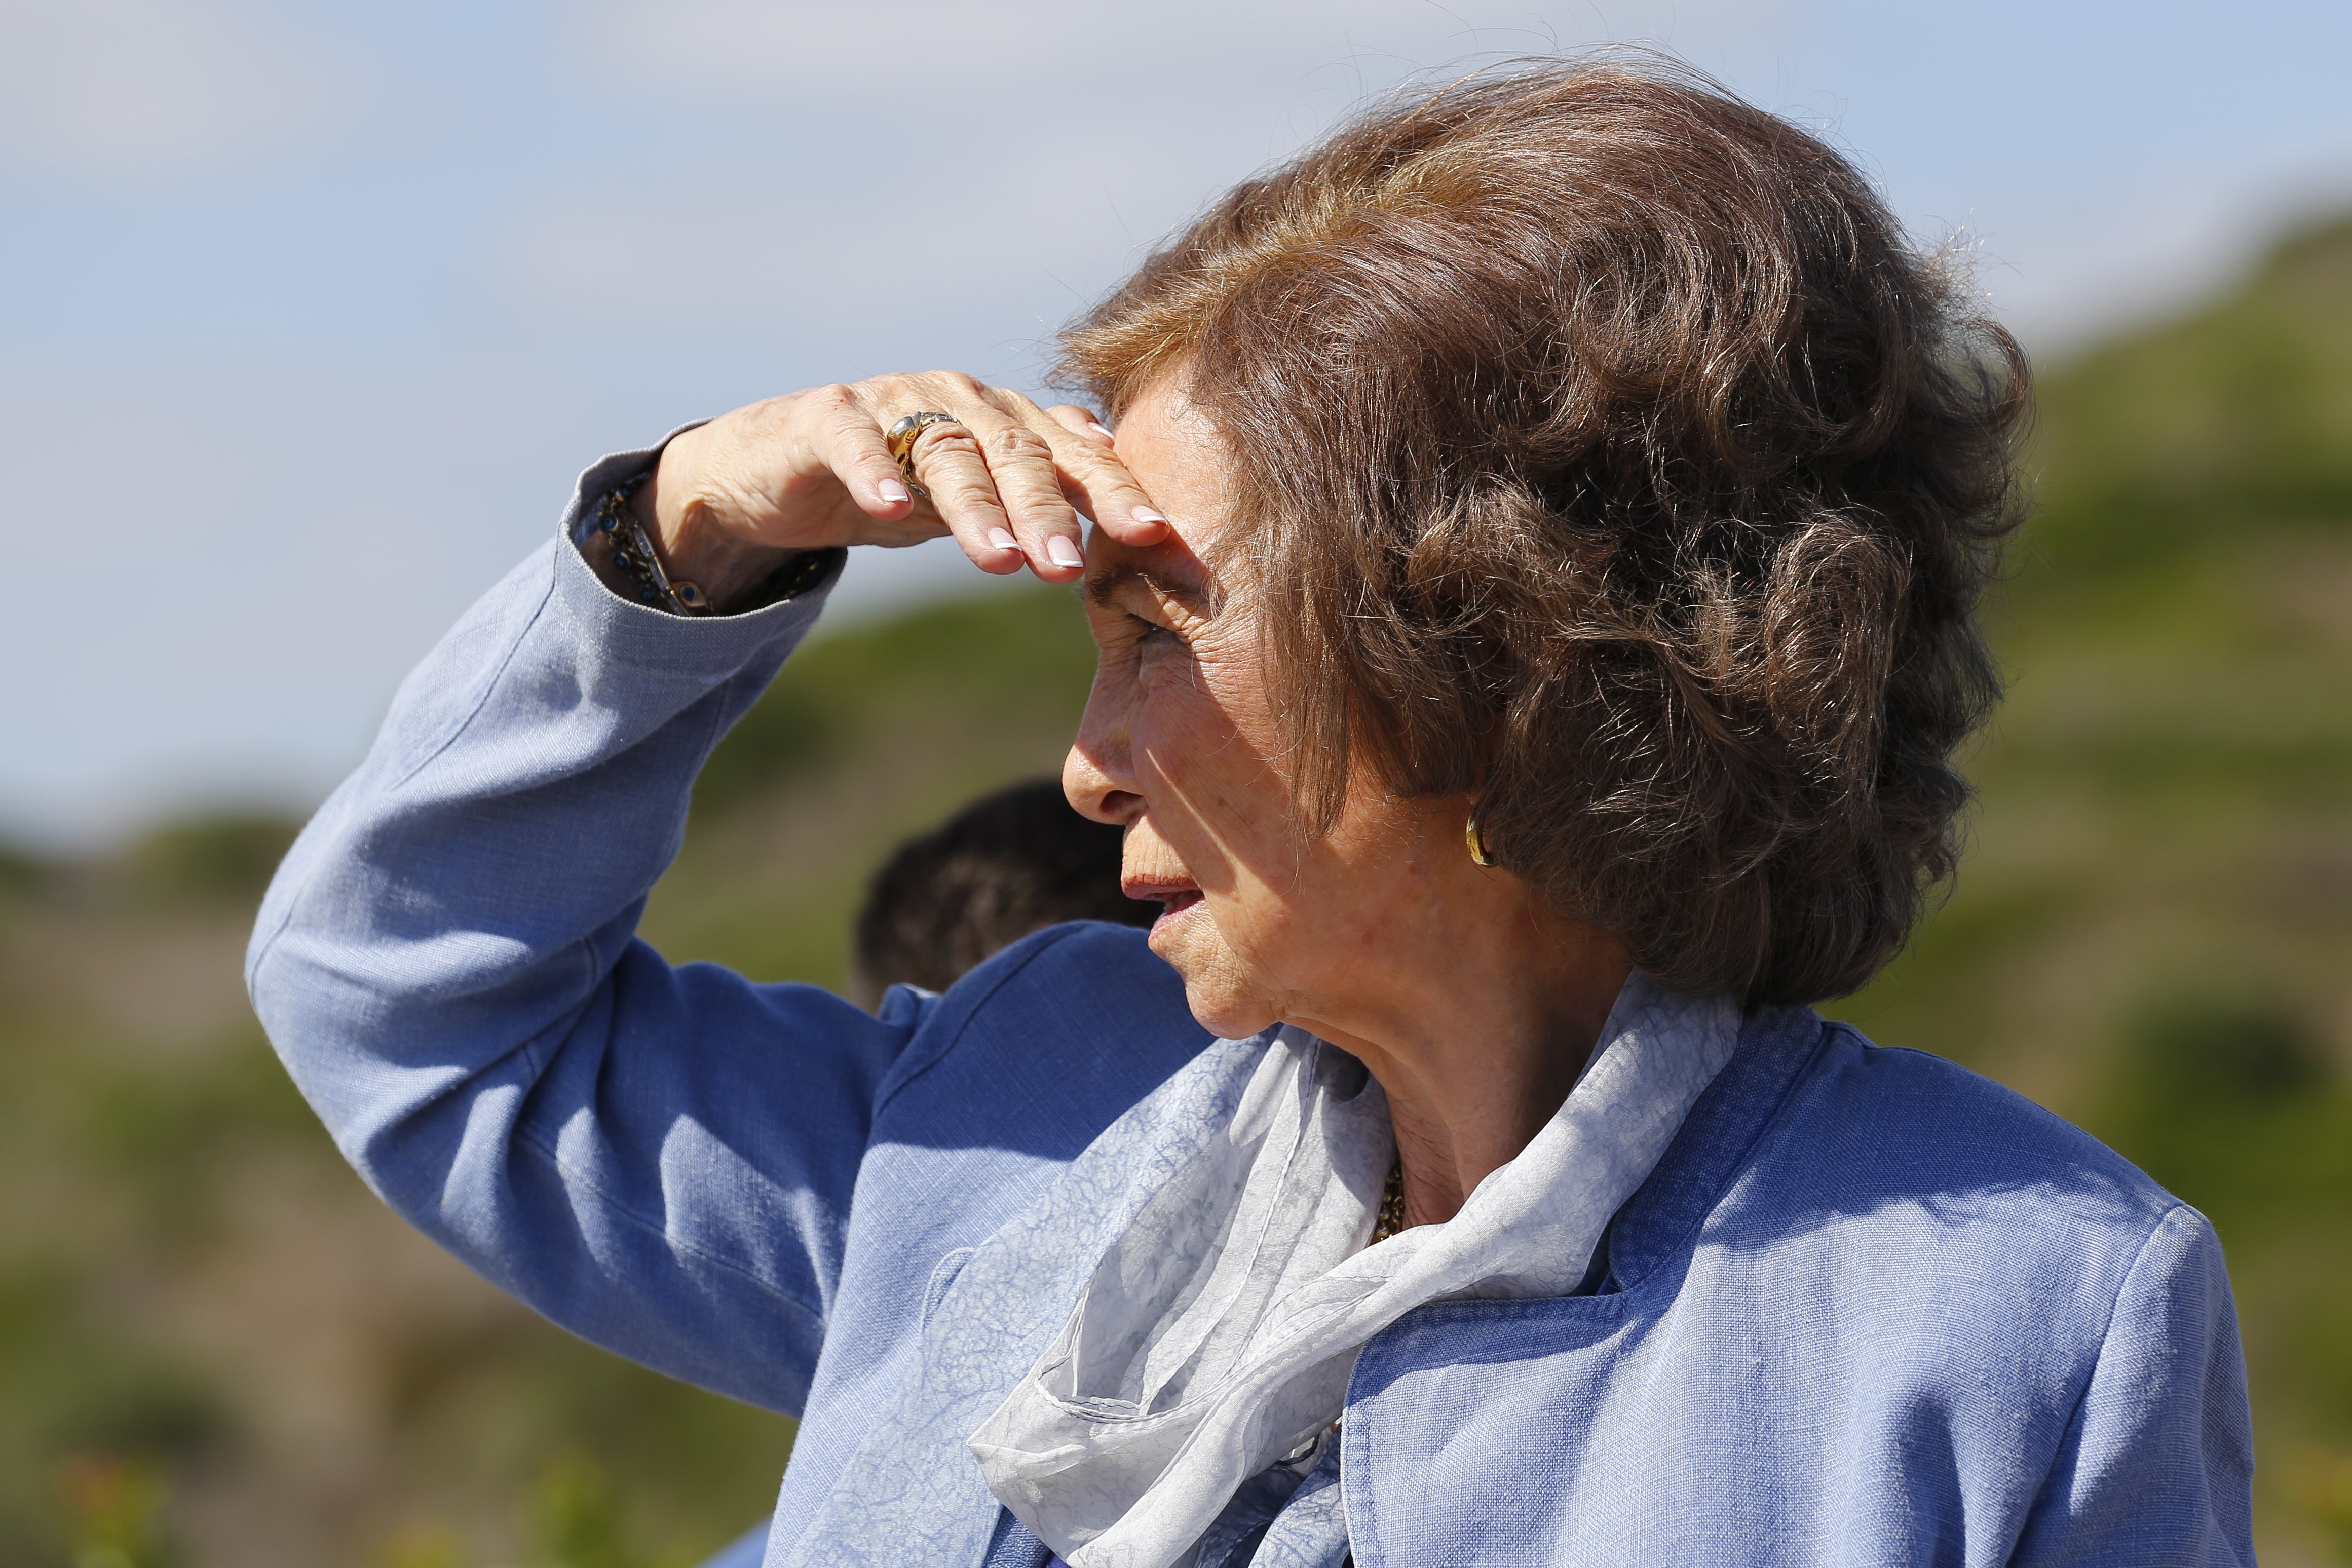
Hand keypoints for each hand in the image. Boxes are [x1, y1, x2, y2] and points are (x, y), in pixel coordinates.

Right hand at [632, 373, 1169, 608]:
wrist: (788, 465)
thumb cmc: (902, 481)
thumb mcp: (982, 496)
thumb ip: (1046, 493)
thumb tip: (1133, 508)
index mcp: (1010, 422)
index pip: (1076, 457)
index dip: (1117, 493)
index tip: (1156, 537)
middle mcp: (963, 401)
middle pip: (1019, 454)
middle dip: (1049, 510)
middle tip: (1067, 567)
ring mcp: (896, 401)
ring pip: (947, 452)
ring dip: (978, 508)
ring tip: (999, 561)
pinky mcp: (829, 414)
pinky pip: (856, 441)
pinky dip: (873, 472)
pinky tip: (890, 509)